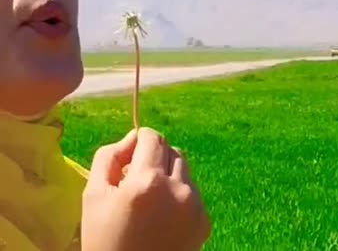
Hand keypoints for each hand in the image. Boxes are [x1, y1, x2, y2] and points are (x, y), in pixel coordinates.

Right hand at [81, 128, 210, 250]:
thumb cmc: (104, 241)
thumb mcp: (93, 197)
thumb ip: (109, 157)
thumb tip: (133, 136)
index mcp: (148, 182)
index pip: (153, 138)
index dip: (140, 140)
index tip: (131, 154)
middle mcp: (179, 189)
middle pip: (172, 151)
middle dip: (155, 157)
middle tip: (137, 179)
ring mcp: (196, 207)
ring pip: (185, 170)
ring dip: (169, 175)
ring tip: (151, 200)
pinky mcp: (205, 221)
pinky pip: (193, 192)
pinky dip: (180, 195)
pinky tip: (164, 216)